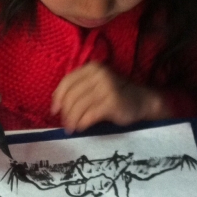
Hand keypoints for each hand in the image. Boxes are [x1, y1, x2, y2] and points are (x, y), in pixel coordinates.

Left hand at [51, 62, 170, 133]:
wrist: (142, 101)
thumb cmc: (115, 94)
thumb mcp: (96, 85)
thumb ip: (79, 88)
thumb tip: (56, 104)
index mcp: (92, 68)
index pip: (67, 81)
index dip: (58, 97)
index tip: (54, 110)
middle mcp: (99, 75)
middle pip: (72, 95)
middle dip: (65, 112)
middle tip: (65, 124)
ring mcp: (106, 88)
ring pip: (79, 106)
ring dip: (72, 120)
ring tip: (71, 128)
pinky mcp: (112, 102)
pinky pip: (90, 115)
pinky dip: (82, 123)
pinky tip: (81, 128)